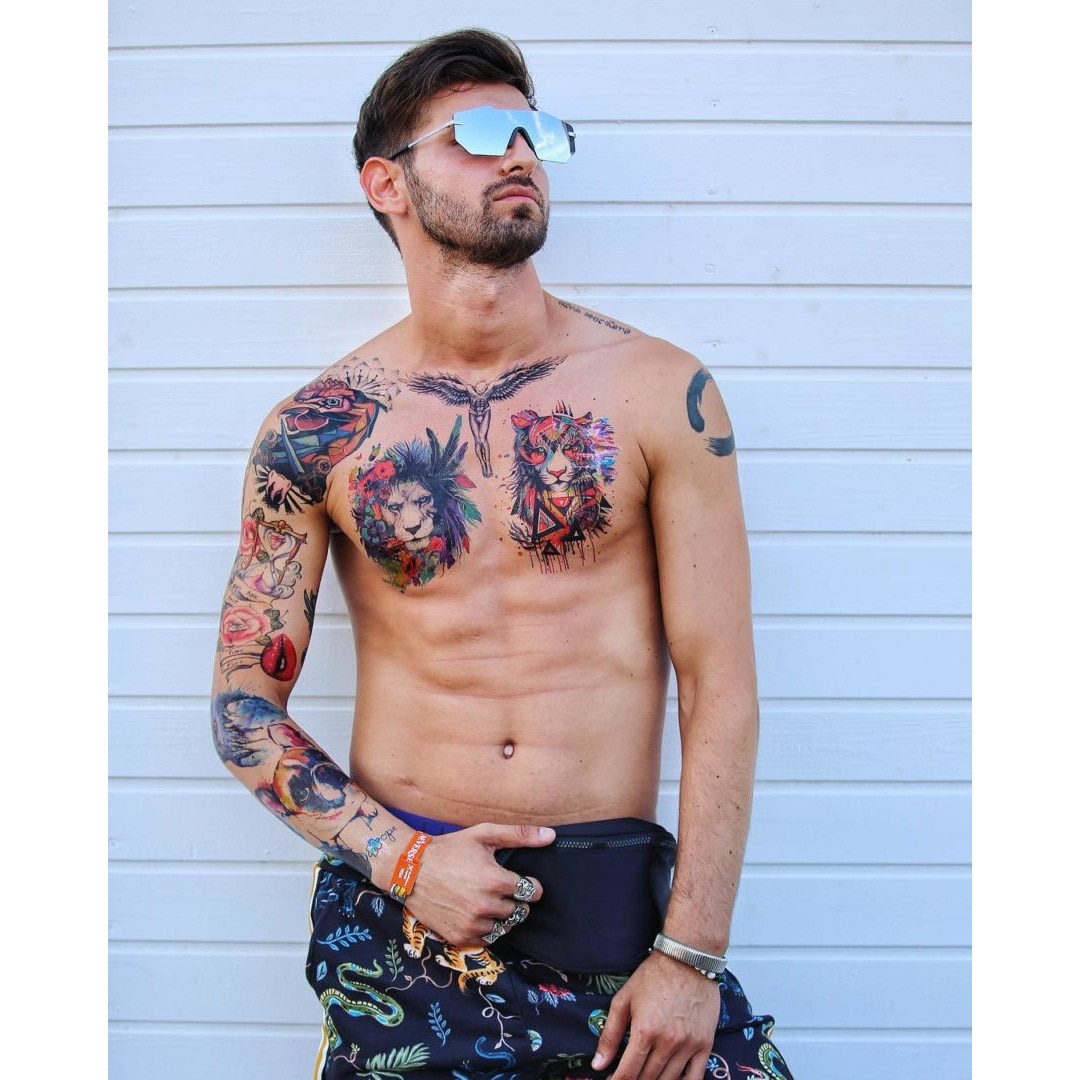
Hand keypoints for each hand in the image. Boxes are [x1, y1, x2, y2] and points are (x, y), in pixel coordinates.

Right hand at [403, 822, 553, 946]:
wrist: (411, 869)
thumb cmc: (450, 849)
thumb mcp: (484, 834)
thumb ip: (519, 835)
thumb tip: (550, 836)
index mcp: (496, 881)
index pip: (531, 892)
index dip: (529, 885)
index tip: (519, 881)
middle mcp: (487, 906)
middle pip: (519, 911)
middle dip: (514, 900)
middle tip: (499, 889)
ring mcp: (473, 924)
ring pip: (504, 927)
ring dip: (501, 916)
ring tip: (486, 900)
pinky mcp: (460, 937)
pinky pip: (486, 939)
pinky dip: (485, 928)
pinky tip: (475, 913)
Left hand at [592, 951, 719, 1078]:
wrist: (688, 959)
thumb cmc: (653, 976)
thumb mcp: (624, 999)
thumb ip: (610, 1034)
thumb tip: (598, 1064)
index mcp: (645, 1031)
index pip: (628, 1072)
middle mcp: (668, 1042)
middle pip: (648, 1078)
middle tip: (627, 1077)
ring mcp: (689, 1045)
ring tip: (644, 1078)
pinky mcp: (705, 1044)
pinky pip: (695, 1077)